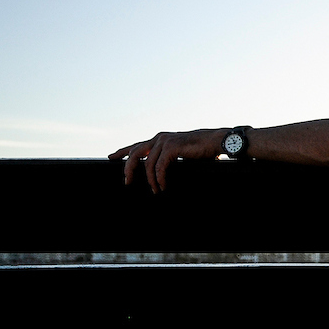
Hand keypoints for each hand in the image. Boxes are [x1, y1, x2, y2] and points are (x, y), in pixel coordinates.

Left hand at [109, 129, 227, 192]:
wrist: (216, 141)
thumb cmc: (203, 149)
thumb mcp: (181, 153)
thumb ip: (170, 159)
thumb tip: (162, 172)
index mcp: (161, 139)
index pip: (137, 145)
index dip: (123, 151)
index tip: (111, 157)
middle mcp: (160, 138)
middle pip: (135, 153)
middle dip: (128, 168)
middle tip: (127, 182)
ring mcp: (164, 141)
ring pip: (147, 164)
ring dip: (150, 180)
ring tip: (155, 190)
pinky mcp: (171, 147)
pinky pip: (159, 167)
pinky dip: (159, 179)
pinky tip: (162, 186)